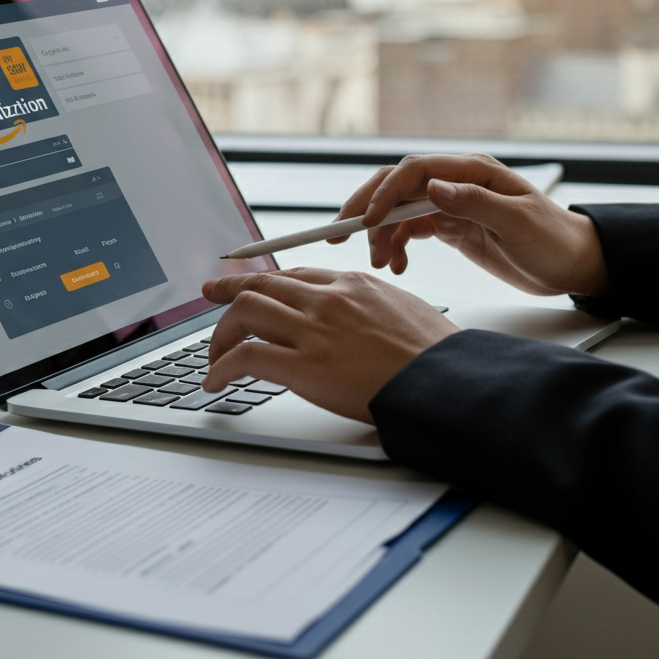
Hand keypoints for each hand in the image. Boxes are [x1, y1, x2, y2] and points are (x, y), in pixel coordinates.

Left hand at [201, 268, 458, 423]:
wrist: (449, 382)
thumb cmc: (437, 356)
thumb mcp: (405, 310)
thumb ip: (371, 307)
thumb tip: (358, 318)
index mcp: (353, 284)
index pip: (293, 276)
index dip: (265, 282)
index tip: (248, 285)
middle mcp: (328, 299)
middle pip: (261, 286)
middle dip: (228, 291)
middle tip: (209, 294)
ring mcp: (314, 330)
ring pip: (244, 312)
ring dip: (221, 335)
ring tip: (214, 356)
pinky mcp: (305, 367)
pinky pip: (245, 358)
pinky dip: (222, 369)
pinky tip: (215, 382)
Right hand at [328, 153, 607, 297]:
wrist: (574, 264)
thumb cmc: (555, 239)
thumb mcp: (520, 222)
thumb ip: (476, 202)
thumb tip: (433, 188)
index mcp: (472, 171)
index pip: (415, 171)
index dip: (386, 192)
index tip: (369, 220)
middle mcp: (456, 182)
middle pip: (396, 186)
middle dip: (365, 208)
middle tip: (339, 233)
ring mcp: (450, 204)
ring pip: (398, 211)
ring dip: (381, 235)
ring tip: (381, 262)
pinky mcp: (449, 226)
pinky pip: (409, 230)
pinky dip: (396, 245)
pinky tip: (397, 264)